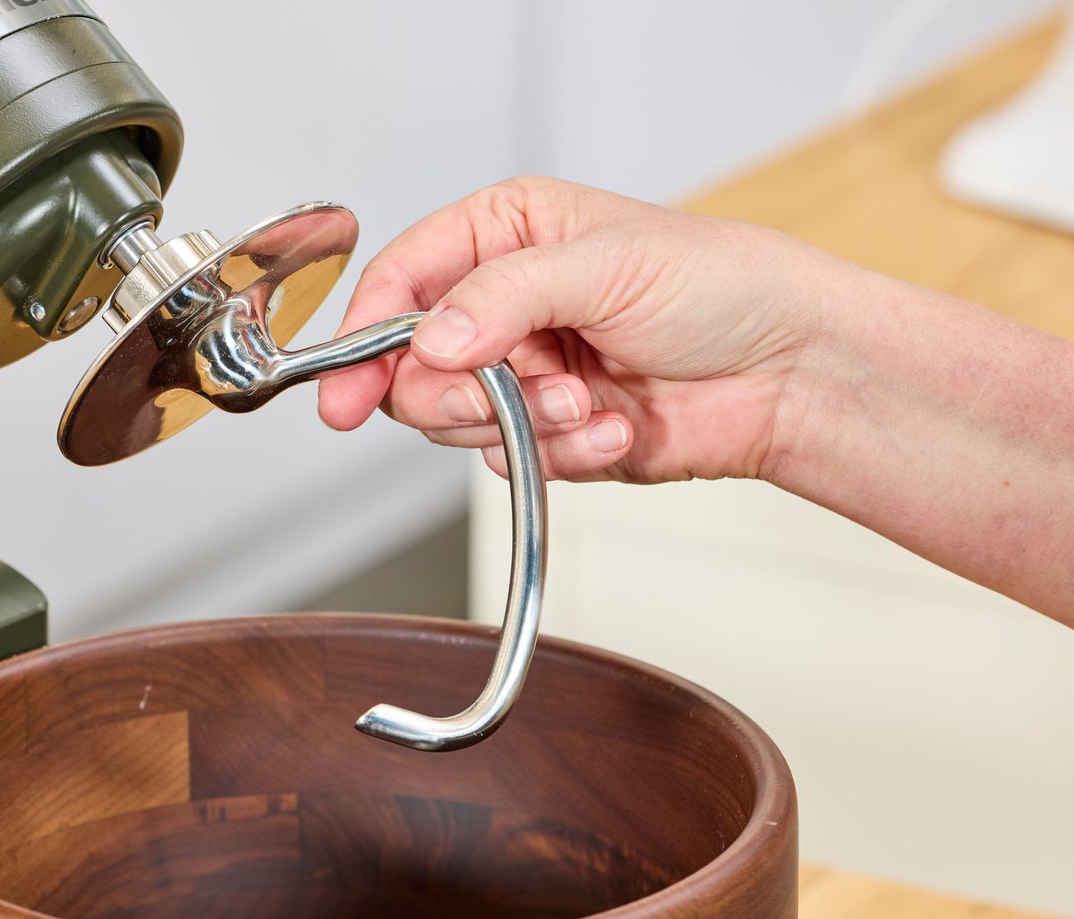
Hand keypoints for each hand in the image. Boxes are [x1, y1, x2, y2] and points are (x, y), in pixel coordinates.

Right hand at [318, 177, 845, 483]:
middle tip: (504, 390)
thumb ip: (504, 296)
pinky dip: (563, 454)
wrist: (790, 373)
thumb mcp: (606, 264)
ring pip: (456, 424)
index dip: (364, 337)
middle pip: (412, 369)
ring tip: (585, 401)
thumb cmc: (722, 286)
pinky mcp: (550, 434)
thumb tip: (432, 337)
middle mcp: (504, 306)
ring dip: (522, 423)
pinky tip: (613, 430)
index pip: (401, 282)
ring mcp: (523, 374)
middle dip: (460, 392)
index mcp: (504, 236)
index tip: (346, 391)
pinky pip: (513, 463)